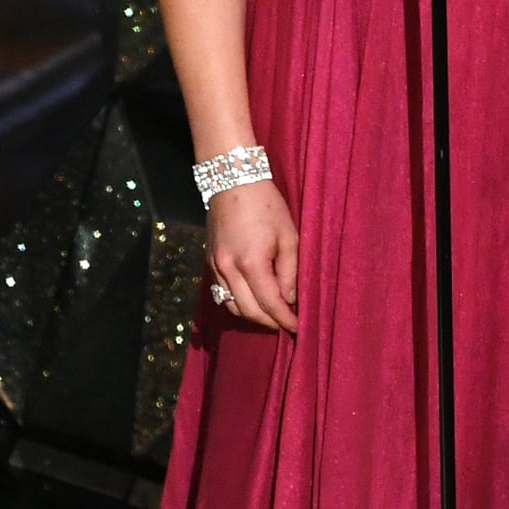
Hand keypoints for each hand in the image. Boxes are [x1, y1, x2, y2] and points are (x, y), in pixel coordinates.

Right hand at [206, 179, 300, 332]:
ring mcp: (215, 267)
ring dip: (252, 315)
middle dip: (270, 322)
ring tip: (272, 314)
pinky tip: (253, 298)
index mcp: (251, 263)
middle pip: (249, 312)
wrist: (233, 180)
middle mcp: (228, 270)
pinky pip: (222, 293)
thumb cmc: (267, 205)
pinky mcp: (209, 262)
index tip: (298, 328)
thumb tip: (290, 299)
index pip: (270, 304)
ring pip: (232, 307)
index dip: (285, 320)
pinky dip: (238, 302)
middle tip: (287, 323)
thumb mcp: (289, 236)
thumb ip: (290, 271)